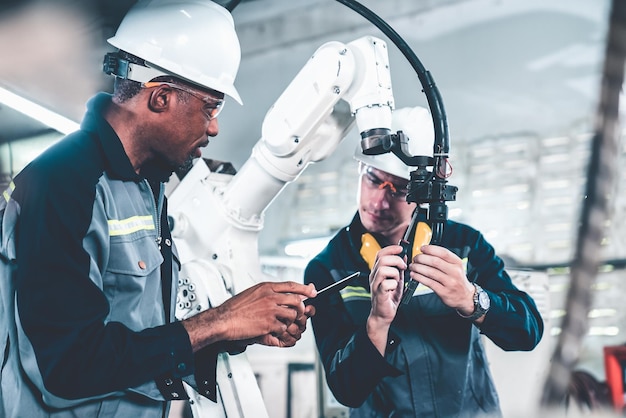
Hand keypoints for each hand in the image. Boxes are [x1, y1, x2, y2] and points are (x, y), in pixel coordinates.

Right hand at [183, 281, 316, 350]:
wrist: (224, 320)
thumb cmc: (235, 308)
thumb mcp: (253, 293)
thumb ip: (269, 293)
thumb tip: (283, 295)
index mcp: (266, 287)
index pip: (291, 285)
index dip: (304, 289)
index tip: (312, 292)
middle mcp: (270, 297)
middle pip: (296, 301)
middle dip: (300, 309)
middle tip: (298, 314)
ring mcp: (271, 310)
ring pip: (292, 315)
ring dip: (289, 321)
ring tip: (280, 324)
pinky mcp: (269, 324)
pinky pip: (283, 328)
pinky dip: (280, 331)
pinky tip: (272, 331)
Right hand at [366, 245, 404, 353]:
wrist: (383, 315)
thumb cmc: (389, 298)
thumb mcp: (397, 280)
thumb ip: (399, 269)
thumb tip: (404, 256)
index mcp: (378, 271)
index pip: (380, 254)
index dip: (391, 249)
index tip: (401, 248)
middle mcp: (374, 276)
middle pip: (382, 259)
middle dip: (396, 260)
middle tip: (403, 267)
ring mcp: (375, 284)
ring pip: (383, 269)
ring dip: (395, 273)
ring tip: (398, 280)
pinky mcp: (379, 293)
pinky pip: (385, 283)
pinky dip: (393, 284)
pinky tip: (394, 288)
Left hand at [409, 245, 473, 311]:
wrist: (465, 297)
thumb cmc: (457, 280)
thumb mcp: (455, 267)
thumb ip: (443, 259)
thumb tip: (425, 252)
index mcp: (457, 263)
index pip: (443, 252)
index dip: (430, 249)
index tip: (422, 248)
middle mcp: (455, 272)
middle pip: (435, 261)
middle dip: (421, 258)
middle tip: (415, 258)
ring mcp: (450, 282)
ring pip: (430, 272)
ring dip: (418, 268)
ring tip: (412, 266)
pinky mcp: (444, 292)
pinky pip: (429, 283)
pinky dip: (419, 277)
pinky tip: (414, 275)